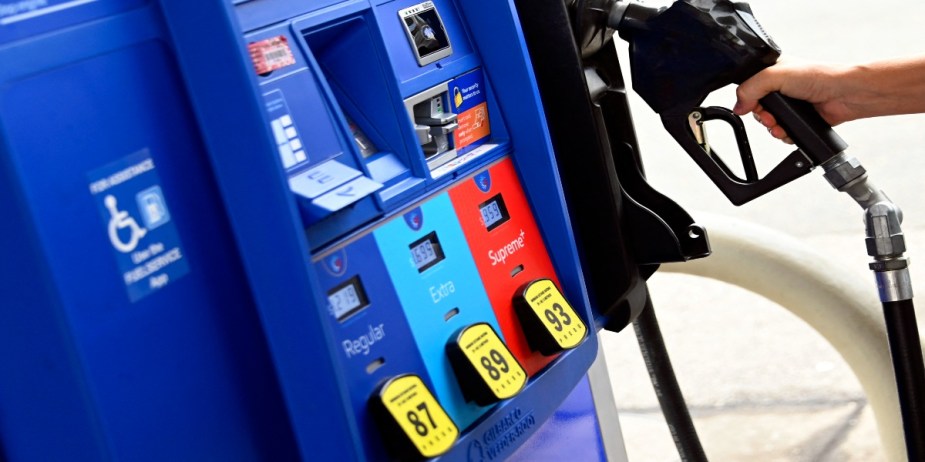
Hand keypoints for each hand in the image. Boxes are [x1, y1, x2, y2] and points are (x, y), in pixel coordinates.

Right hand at [733, 60, 858, 142]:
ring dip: (772, 127)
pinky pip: (781, 132)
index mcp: (773, 71)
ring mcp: (790, 104)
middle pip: (756, 108)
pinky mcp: (798, 119)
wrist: (845, 95)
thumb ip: (751, 88)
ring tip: (780, 125)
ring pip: (768, 122)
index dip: (747, 99)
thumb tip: (738, 106)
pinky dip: (783, 134)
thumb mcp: (776, 75)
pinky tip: (789, 130)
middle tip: (770, 116)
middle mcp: (780, 87)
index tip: (751, 106)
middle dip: (761, 116)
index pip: (748, 87)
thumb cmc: (820, 77)